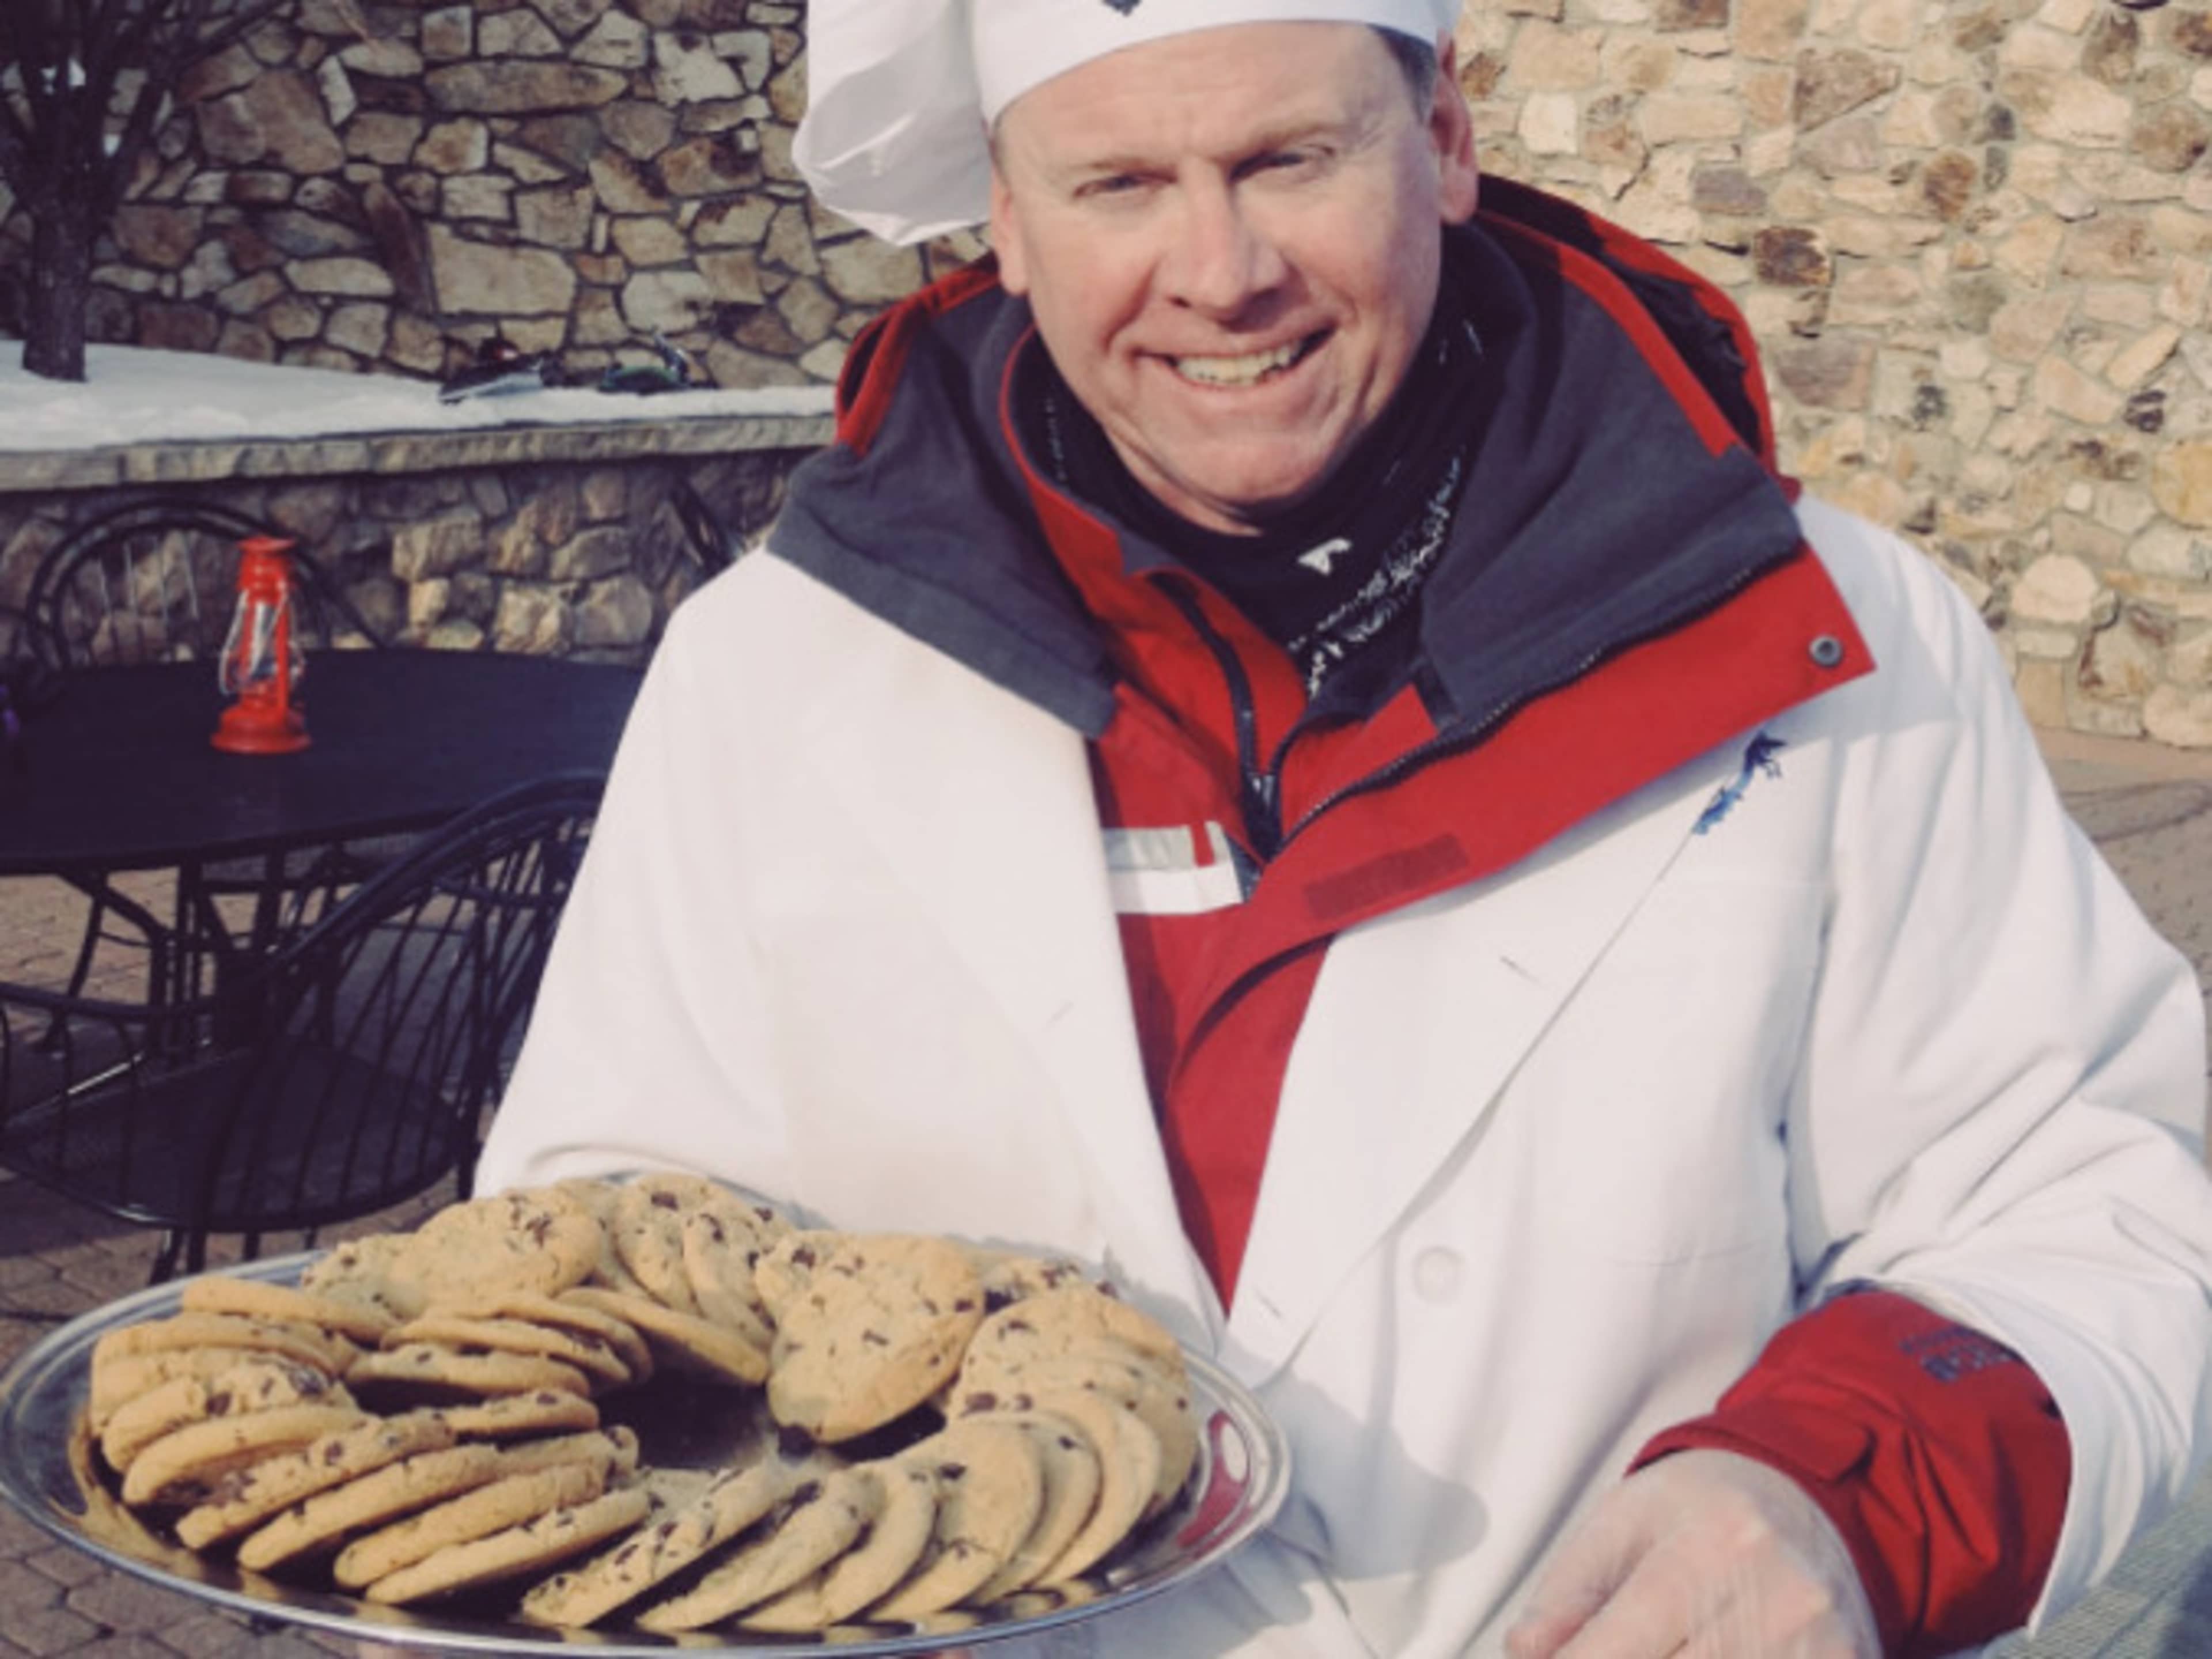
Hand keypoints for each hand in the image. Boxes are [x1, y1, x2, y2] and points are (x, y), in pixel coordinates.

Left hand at [1504, 1449, 1880, 1658]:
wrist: (1809, 1499)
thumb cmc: (1701, 1511)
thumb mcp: (1623, 1523)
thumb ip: (1567, 1592)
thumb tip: (1523, 1653)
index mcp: (1706, 1550)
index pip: (1615, 1647)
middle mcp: (1774, 1601)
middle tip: (1604, 1650)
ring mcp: (1820, 1647)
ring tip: (1661, 1645)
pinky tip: (1695, 1653)